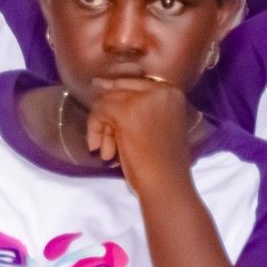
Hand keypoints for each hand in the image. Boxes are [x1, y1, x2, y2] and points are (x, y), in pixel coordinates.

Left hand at [85, 77, 195, 196]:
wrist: (166, 183)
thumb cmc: (162, 162)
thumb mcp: (155, 124)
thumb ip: (137, 106)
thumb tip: (98, 84)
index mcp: (172, 91)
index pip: (133, 84)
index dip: (119, 105)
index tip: (116, 127)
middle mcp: (160, 89)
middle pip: (118, 90)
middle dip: (108, 115)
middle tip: (108, 141)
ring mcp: (143, 98)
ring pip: (106, 100)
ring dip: (102, 126)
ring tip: (107, 150)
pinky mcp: (126, 110)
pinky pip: (99, 111)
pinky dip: (95, 130)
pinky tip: (105, 152)